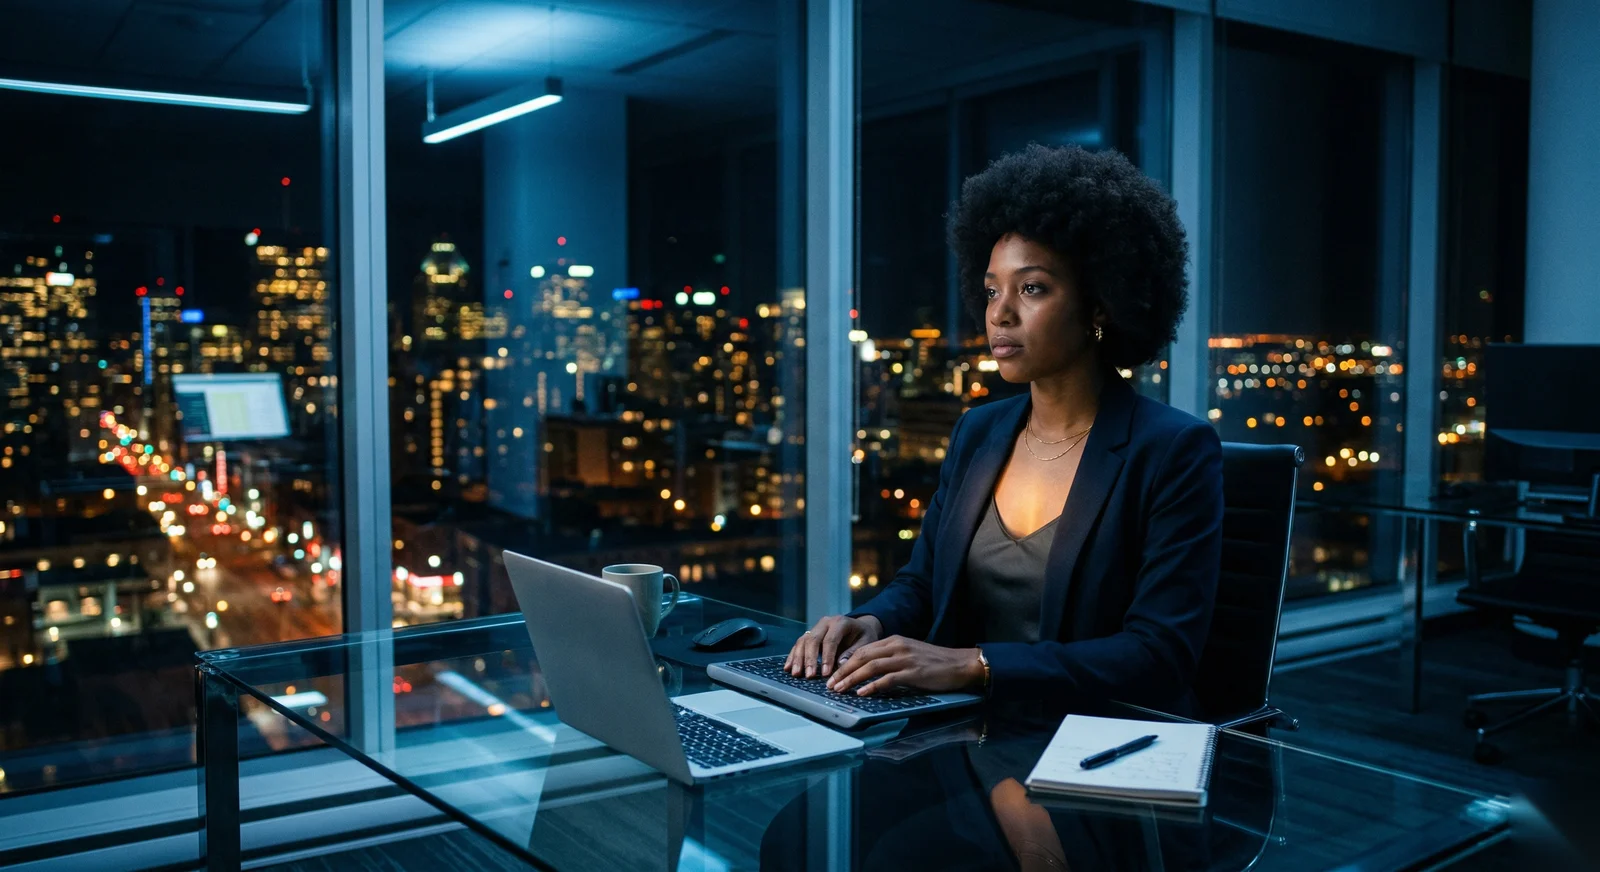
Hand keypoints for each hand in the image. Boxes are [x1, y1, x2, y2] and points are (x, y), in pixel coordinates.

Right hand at [785, 614, 882, 677]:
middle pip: (813, 639)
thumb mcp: (865, 642)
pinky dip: (793, 656)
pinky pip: (799, 644)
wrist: (858, 626)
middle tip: (809, 676)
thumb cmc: (863, 636)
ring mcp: (815, 628)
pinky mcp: (809, 634)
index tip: (825, 673)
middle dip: (809, 659)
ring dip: (798, 658)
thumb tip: (840, 665)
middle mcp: (825, 622)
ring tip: (796, 674)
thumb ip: (853, 652)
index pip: (830, 640)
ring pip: (803, 641)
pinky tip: (788, 668)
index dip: (827, 657)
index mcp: (840, 622)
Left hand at [825, 635, 984, 695]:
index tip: (833, 675)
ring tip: (840, 690)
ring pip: (870, 667)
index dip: (845, 663)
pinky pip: (887, 679)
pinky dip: (872, 686)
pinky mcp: (913, 673)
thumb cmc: (934, 663)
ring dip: (852, 679)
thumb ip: (890, 659)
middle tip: (830, 685)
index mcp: (894, 641)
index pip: (862, 650)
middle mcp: (897, 646)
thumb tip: (868, 673)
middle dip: (843, 671)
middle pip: (862, 657)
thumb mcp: (909, 654)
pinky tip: (862, 693)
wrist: (960, 664)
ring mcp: (905, 659)